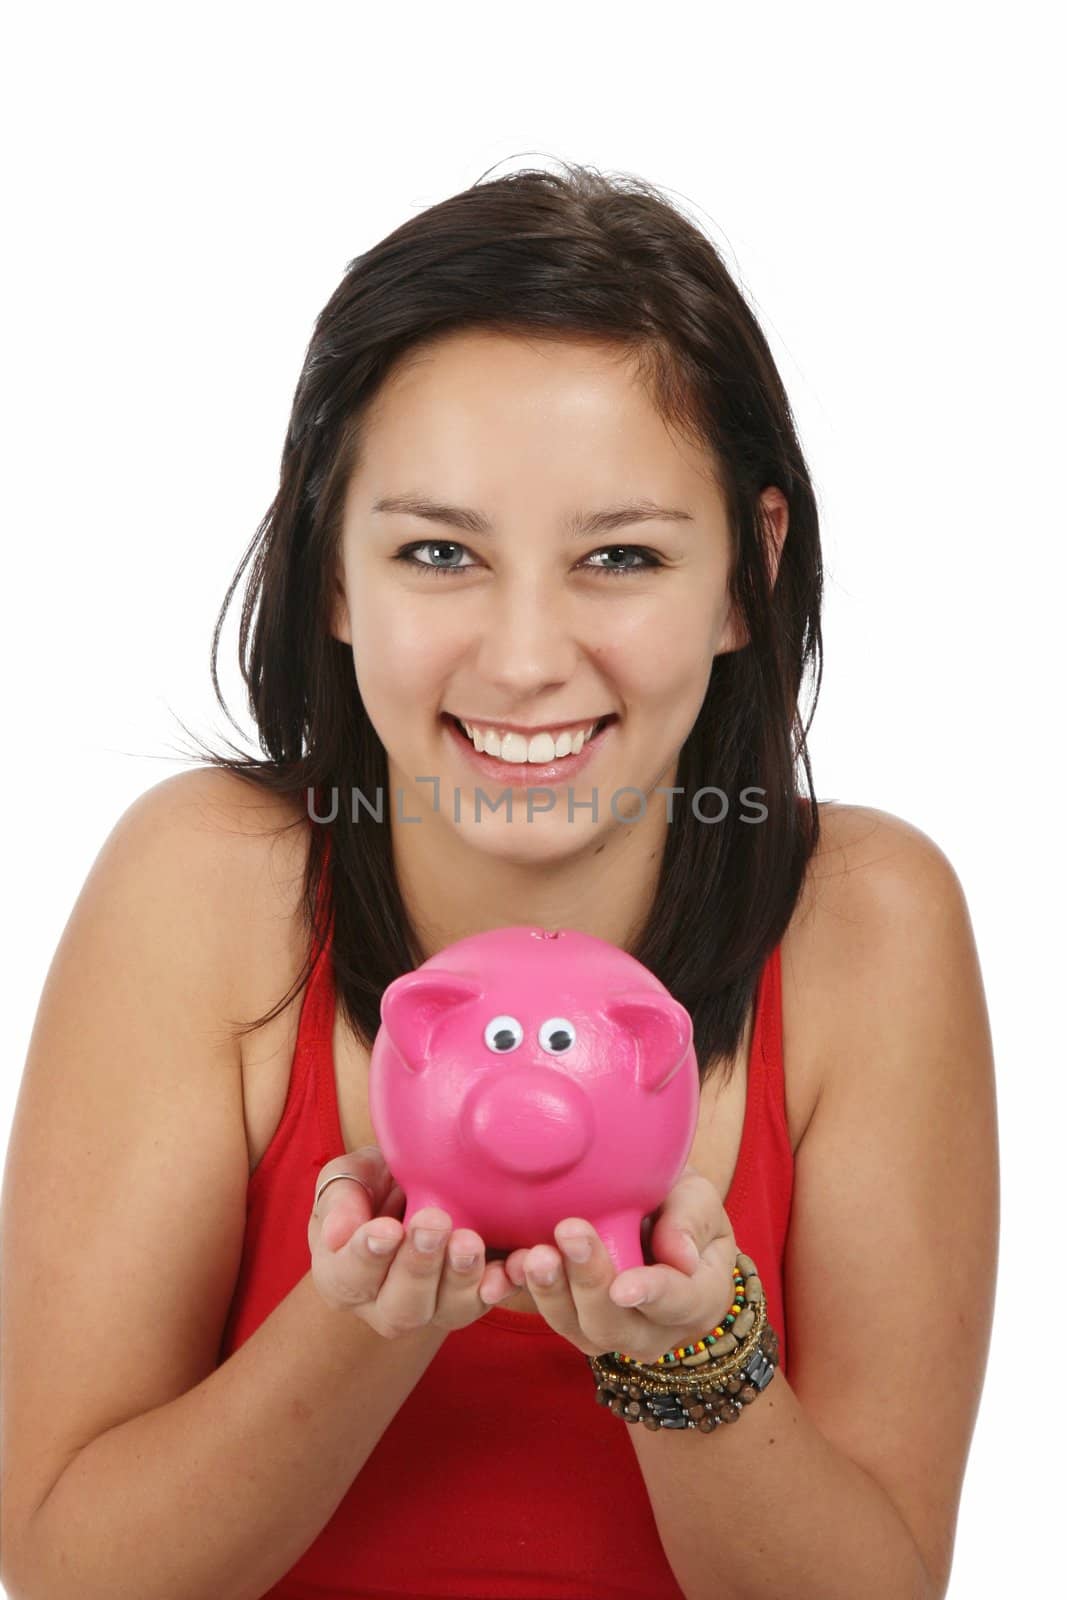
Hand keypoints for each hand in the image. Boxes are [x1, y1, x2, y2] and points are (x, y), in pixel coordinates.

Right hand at [307, 1147, 521, 1336]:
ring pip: (447, 1312)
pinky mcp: (474, 1296)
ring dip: (462, 1278)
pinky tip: (515, 1265)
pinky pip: (490, 1300)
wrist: (418, 1187)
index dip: (367, 1257)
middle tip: (434, 1224)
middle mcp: (385, 1304)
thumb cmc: (375, 1183)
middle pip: (401, 1308)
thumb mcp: (350, 1177)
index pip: (348, 1278)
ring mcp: (434, 1307)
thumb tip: (337, 1235)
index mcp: (343, 1276)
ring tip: (470, 1242)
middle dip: (419, 1267)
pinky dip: (505, 1284)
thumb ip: (340, 1198)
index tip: (387, 1230)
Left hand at [502, 1166, 738, 1363]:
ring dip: (552, 1291)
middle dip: (588, 1283)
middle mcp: (653, 1330)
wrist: (655, 1221)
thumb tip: (680, 1256)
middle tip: (568, 1233)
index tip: (624, 1286)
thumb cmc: (681, 1208)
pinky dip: (528, 1290)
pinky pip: (550, 1313)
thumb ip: (691, 1219)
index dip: (653, 1295)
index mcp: (697, 1299)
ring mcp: (610, 1331)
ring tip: (535, 1254)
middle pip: (616, 1323)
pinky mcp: (574, 1319)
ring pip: (577, 1327)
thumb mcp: (696, 1198)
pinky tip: (513, 1260)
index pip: (680, 1303)